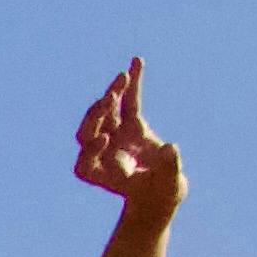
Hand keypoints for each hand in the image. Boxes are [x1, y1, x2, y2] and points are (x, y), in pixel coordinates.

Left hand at [69, 57, 180, 213]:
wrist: (161, 194)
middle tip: (108, 100)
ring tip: (123, 77)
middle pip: (89, 132)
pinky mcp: (131, 125)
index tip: (105, 139)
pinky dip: (133, 83)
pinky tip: (137, 60)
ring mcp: (116, 137)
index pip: (85, 163)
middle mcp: (104, 154)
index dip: (91, 149)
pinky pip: (129, 101)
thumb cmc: (161, 196)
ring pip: (107, 112)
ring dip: (113, 94)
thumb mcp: (168, 186)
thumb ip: (168, 168)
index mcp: (103, 175)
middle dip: (96, 116)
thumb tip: (170, 148)